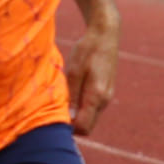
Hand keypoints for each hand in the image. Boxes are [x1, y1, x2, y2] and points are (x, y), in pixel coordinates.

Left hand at [66, 9, 119, 134]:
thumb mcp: (74, 71)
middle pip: (88, 126)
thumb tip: (70, 119)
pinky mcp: (107, 91)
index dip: (69, 129)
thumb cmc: (87, 50)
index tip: (56, 119)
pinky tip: (74, 92)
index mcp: (96, 96)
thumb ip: (73, 96)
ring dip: (78, 114)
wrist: (105, 34)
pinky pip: (94, 107)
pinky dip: (83, 107)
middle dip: (74, 124)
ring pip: (91, 117)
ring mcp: (108, 96)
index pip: (84, 127)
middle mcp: (105, 100)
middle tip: (57, 111)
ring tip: (65, 98)